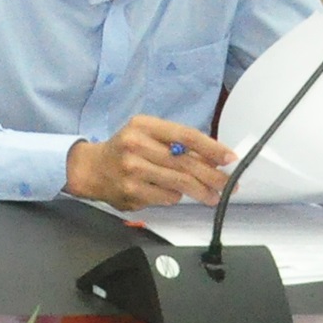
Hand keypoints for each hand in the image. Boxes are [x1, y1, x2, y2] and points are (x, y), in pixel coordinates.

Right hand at [65, 116, 232, 209]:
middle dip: (213, 176)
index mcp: (143, 125)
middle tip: (229, 185)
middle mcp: (135, 144)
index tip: (230, 158)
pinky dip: (175, 197)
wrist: (92, 168)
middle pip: (185, 163)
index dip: (212, 148)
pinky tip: (171, 193)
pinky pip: (167, 197)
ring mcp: (132, 169)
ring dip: (201, 192)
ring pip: (180, 183)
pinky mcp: (131, 191)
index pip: (185, 135)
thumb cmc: (126, 150)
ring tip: (212, 196)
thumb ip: (178, 145)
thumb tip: (215, 159)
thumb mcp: (148, 136)